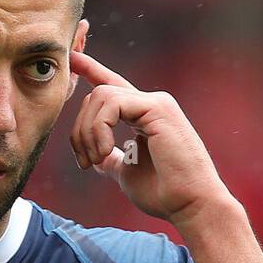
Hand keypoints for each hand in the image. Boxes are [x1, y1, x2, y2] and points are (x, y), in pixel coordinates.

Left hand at [68, 50, 232, 222]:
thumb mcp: (127, 173)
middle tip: (85, 162)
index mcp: (144, 116)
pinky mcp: (157, 107)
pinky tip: (106, 151)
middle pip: (97, 95)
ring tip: (97, 159)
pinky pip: (112, 104)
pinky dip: (100, 129)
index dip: (91, 70)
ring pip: (101, 96)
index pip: (113, 86)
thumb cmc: (164, 193)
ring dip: (88, 132)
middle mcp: (151, 104)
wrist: (189, 204)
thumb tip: (96, 159)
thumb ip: (112, 160)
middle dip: (79, 130)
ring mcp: (156, 103)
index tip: (72, 58)